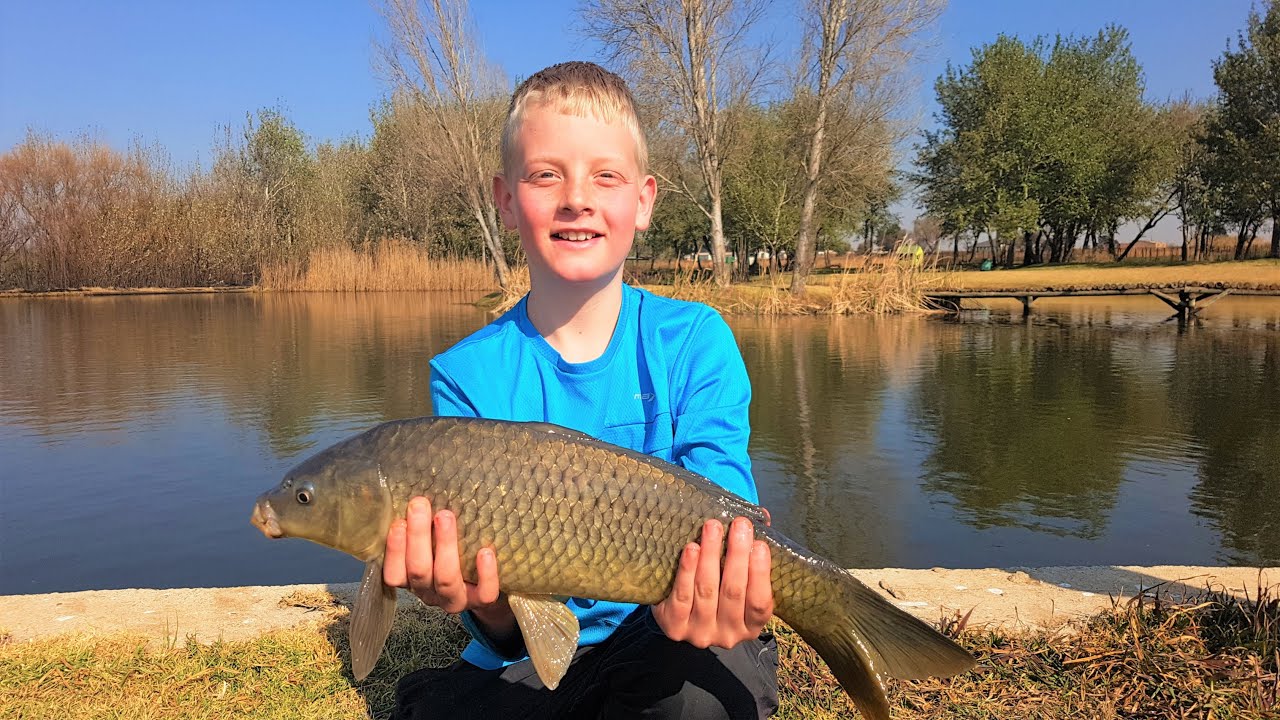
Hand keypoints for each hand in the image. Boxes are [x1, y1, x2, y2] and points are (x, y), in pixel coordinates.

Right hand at [383, 496, 513, 631]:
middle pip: (419, 571)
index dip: (394, 550)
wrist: (481, 581)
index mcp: (410, 580)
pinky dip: (485, 574)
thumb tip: (410, 491)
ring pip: (446, 579)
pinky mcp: (480, 601)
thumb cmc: (449, 550)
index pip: (394, 574)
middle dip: (418, 536)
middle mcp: (429, 593)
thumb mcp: (428, 539)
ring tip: (446, 516)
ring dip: (445, 546)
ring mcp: (454, 599)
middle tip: (420, 505)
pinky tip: (485, 551)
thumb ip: (417, 523)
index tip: (398, 521)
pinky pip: (483, 593)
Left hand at [653, 517, 773, 648]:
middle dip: (736, 554)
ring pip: (706, 590)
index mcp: (751, 626)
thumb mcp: (740, 578)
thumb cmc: (718, 587)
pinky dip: (687, 570)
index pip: (759, 602)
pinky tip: (692, 549)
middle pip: (733, 591)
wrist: (679, 613)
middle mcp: (728, 635)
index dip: (760, 573)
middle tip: (739, 525)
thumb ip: (752, 553)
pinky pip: (681, 596)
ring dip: (710, 555)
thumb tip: (763, 516)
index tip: (760, 544)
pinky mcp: (675, 627)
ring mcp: (701, 633)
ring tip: (713, 528)